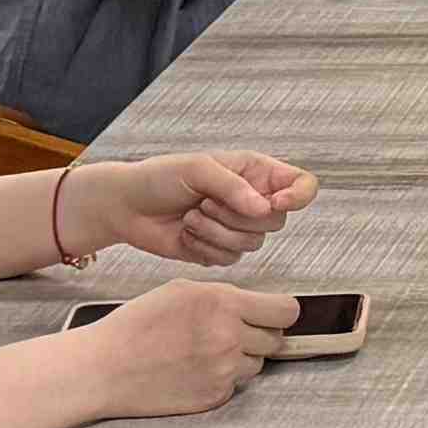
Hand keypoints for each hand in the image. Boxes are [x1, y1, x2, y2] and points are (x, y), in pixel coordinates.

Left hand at [79, 150, 311, 263]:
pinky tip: (186, 234)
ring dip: (216, 233)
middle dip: (238, 217)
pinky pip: (230, 259)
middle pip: (277, 221)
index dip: (298, 196)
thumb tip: (265, 208)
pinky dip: (205, 248)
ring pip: (252, 244)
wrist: (127, 207)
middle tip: (206, 203)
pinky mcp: (220, 250)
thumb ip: (234, 187)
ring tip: (191, 217)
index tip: (275, 202)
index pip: (300, 184)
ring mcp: (236, 228)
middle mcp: (251, 200)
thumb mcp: (197, 168)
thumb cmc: (159, 178)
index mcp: (254, 172)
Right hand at [83, 280, 294, 418]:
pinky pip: (235, 384)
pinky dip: (221, 378)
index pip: (286, 310)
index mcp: (223, 303)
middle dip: (259, 333)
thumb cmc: (137, 325)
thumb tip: (257, 305)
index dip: (281, 311)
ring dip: (241, 357)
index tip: (274, 313)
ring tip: (205, 350)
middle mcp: (229, 337)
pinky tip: (193, 369)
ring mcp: (223, 370)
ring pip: (257, 363)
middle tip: (230, 331)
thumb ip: (225, 295)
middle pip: (275, 339)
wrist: (105, 368)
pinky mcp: (214, 396)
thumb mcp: (182, 290)